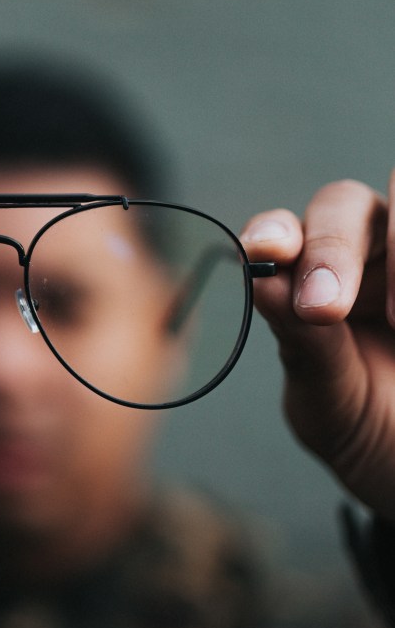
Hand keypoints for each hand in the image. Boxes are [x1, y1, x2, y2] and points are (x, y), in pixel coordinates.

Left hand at [241, 174, 394, 518]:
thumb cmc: (366, 426)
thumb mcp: (330, 397)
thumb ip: (302, 341)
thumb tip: (261, 279)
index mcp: (310, 276)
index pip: (287, 229)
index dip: (277, 230)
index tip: (270, 253)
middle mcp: (364, 250)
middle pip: (345, 202)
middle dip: (333, 247)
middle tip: (325, 308)